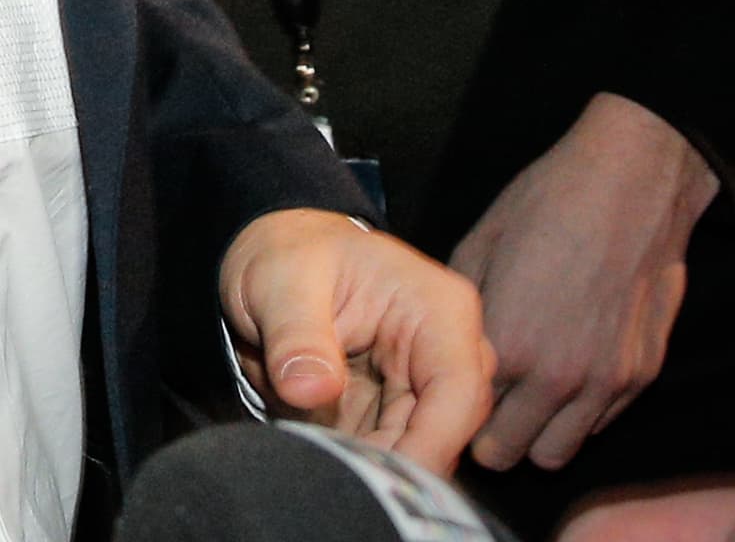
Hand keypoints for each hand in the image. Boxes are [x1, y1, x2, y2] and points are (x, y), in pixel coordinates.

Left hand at [220, 208, 494, 471]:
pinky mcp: (396, 412)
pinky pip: (387, 453)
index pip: (459, 391)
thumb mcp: (279, 282)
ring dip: (370, 468)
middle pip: (445, 434)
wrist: (275, 255)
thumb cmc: (287, 255)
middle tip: (335, 480)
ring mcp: (423, 386)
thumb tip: (310, 392)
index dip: (431, 444)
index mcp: (439, 310)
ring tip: (318, 463)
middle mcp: (445, 353)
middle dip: (394, 467)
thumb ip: (297, 336)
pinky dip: (355, 464)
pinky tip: (320, 460)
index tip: (382, 480)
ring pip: (417, 452)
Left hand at [448, 92, 720, 472]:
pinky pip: (599, 424)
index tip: (448, 400)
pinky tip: (568, 375)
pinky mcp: (641, 376)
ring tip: (526, 399)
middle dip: (491, 438)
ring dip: (536, 434)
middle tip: (484, 408)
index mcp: (509, 345)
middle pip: (510, 453)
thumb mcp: (479, 246)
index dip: (453, 411)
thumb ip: (465, 314)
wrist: (632, 184)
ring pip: (558, 452)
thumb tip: (449, 349)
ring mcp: (605, 382)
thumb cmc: (547, 204)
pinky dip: (578, 414)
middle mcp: (558, 378)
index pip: (466, 419)